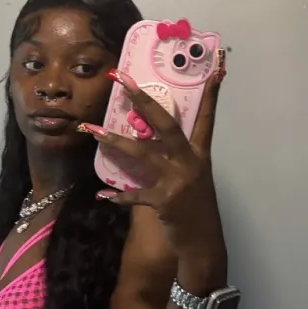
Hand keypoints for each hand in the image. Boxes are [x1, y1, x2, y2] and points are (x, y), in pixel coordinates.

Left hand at [80, 50, 226, 257]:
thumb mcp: (190, 179)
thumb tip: (144, 145)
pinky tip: (103, 196)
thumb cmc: (193, 209)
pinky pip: (135, 195)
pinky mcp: (165, 200)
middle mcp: (190, 162)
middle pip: (166, 124)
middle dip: (143, 100)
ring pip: (142, 153)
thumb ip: (172, 161)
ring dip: (114, 141)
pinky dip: (118, 196)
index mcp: (199, 154)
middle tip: (123, 80)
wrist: (201, 241)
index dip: (211, 93)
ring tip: (92, 130)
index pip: (206, 117)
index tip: (215, 67)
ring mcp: (177, 180)